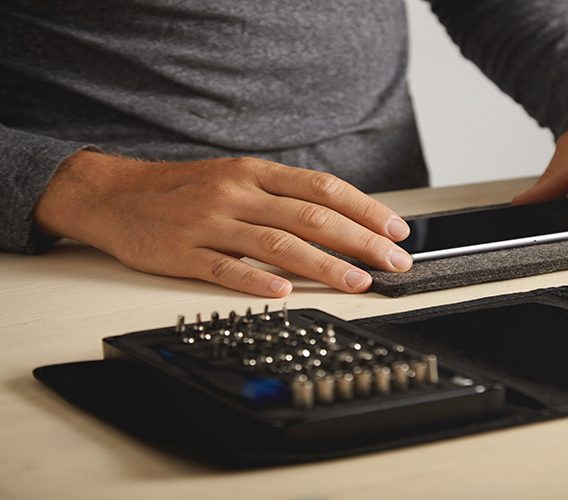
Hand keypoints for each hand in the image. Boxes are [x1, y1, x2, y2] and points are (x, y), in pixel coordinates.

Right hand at [34, 151, 412, 295]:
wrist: (116, 195)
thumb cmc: (188, 190)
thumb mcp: (239, 177)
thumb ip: (285, 196)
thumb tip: (342, 221)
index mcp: (256, 173)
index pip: (324, 188)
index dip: (365, 210)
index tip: (397, 231)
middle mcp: (238, 194)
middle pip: (311, 218)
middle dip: (360, 242)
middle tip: (394, 263)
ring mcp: (211, 224)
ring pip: (277, 245)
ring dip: (323, 265)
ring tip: (357, 283)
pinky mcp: (184, 254)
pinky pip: (225, 269)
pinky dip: (256, 281)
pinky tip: (284, 294)